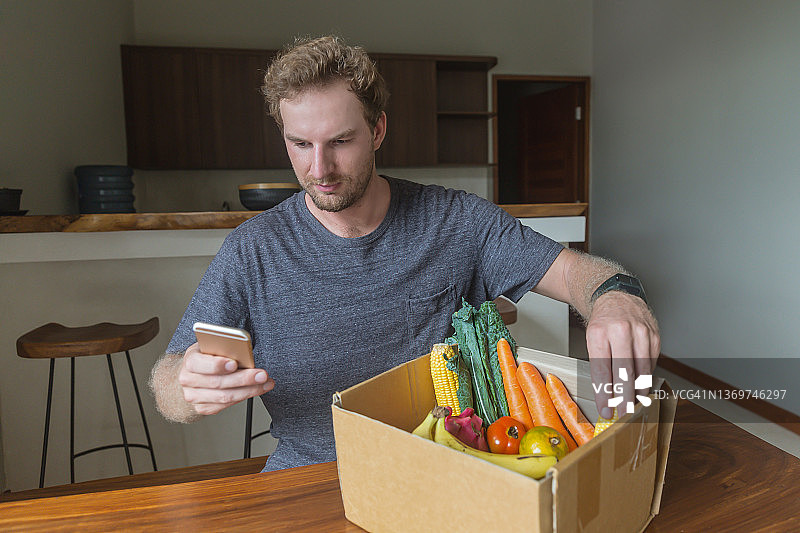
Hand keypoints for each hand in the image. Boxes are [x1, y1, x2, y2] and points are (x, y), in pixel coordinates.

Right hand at [178, 342, 274, 415]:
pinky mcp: (202, 408)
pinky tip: (256, 390)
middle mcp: (188, 380)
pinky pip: (226, 405)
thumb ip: (224, 348)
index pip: (199, 363)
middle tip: (262, 375)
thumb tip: (242, 352)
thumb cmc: (207, 357)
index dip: (217, 365)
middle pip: (218, 382)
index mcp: (189, 360)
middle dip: (244, 379)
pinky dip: (244, 397)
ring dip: (249, 390)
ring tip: (265, 383)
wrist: (193, 374)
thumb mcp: (212, 346)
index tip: (234, 363)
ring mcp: (194, 396)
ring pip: (225, 397)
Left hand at [585, 292, 659, 418]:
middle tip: (623, 414)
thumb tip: (606, 396)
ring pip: (641, 371)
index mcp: (599, 333)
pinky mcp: (654, 336)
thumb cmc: (603, 322)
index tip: (605, 410)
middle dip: (624, 398)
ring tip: (633, 405)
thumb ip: (600, 366)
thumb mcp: (592, 340)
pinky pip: (651, 363)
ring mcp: (640, 333)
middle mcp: (621, 331)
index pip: (601, 371)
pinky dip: (646, 377)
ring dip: (638, 392)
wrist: (617, 296)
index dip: (604, 395)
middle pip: (624, 373)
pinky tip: (641, 385)